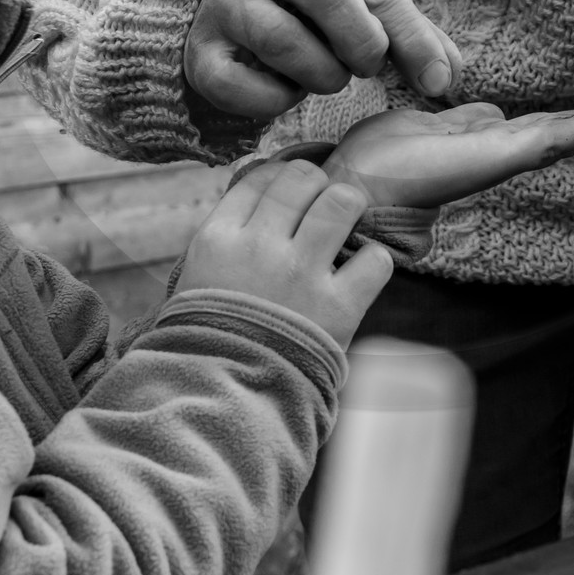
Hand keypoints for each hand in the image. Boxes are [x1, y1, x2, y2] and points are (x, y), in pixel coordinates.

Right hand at [176, 157, 391, 347]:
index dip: (283, 176)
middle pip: (303, 179)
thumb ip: (228, 231)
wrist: (224, 398)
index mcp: (219, 237)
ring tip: (347, 225)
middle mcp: (260, 247)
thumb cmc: (210, 334)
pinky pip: (375, 258)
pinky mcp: (337, 307)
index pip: (262, 176)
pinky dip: (373, 262)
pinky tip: (360, 273)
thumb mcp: (199, 274)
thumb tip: (260, 184)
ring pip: (342, 201)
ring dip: (349, 208)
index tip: (294, 189)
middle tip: (322, 205)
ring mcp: (300, 275)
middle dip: (318, 186)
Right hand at [186, 0, 463, 119]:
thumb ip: (405, 30)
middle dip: (361, 42)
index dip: (410, 33)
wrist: (217, 10)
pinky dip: (277, 101)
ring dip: (322, 75)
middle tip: (367, 66)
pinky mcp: (199, 52)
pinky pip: (244, 87)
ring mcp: (221, 2)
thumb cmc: (305, 4)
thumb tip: (449, 76)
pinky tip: (285, 90)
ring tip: (327, 75)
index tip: (436, 77)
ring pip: (283, 41)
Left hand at [323, 93, 573, 209]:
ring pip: (569, 136)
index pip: (546, 128)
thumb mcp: (430, 126)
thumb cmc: (382, 161)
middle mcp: (503, 154)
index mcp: (488, 144)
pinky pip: (554, 138)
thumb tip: (491, 114)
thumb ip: (464, 122)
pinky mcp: (503, 158)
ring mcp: (506, 158)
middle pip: (568, 134)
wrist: (360, 186)